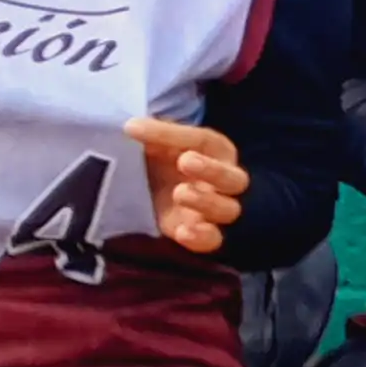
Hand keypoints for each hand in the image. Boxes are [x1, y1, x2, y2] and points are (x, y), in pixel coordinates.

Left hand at [125, 114, 245, 254]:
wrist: (143, 185)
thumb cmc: (157, 156)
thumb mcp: (153, 140)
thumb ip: (151, 134)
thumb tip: (131, 127)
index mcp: (213, 150)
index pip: (204, 141)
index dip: (178, 136)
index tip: (144, 131)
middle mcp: (221, 181)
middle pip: (234, 179)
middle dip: (212, 170)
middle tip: (184, 161)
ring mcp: (212, 210)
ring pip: (228, 210)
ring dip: (207, 202)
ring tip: (180, 193)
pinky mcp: (197, 234)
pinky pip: (212, 240)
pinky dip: (202, 237)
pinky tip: (183, 232)